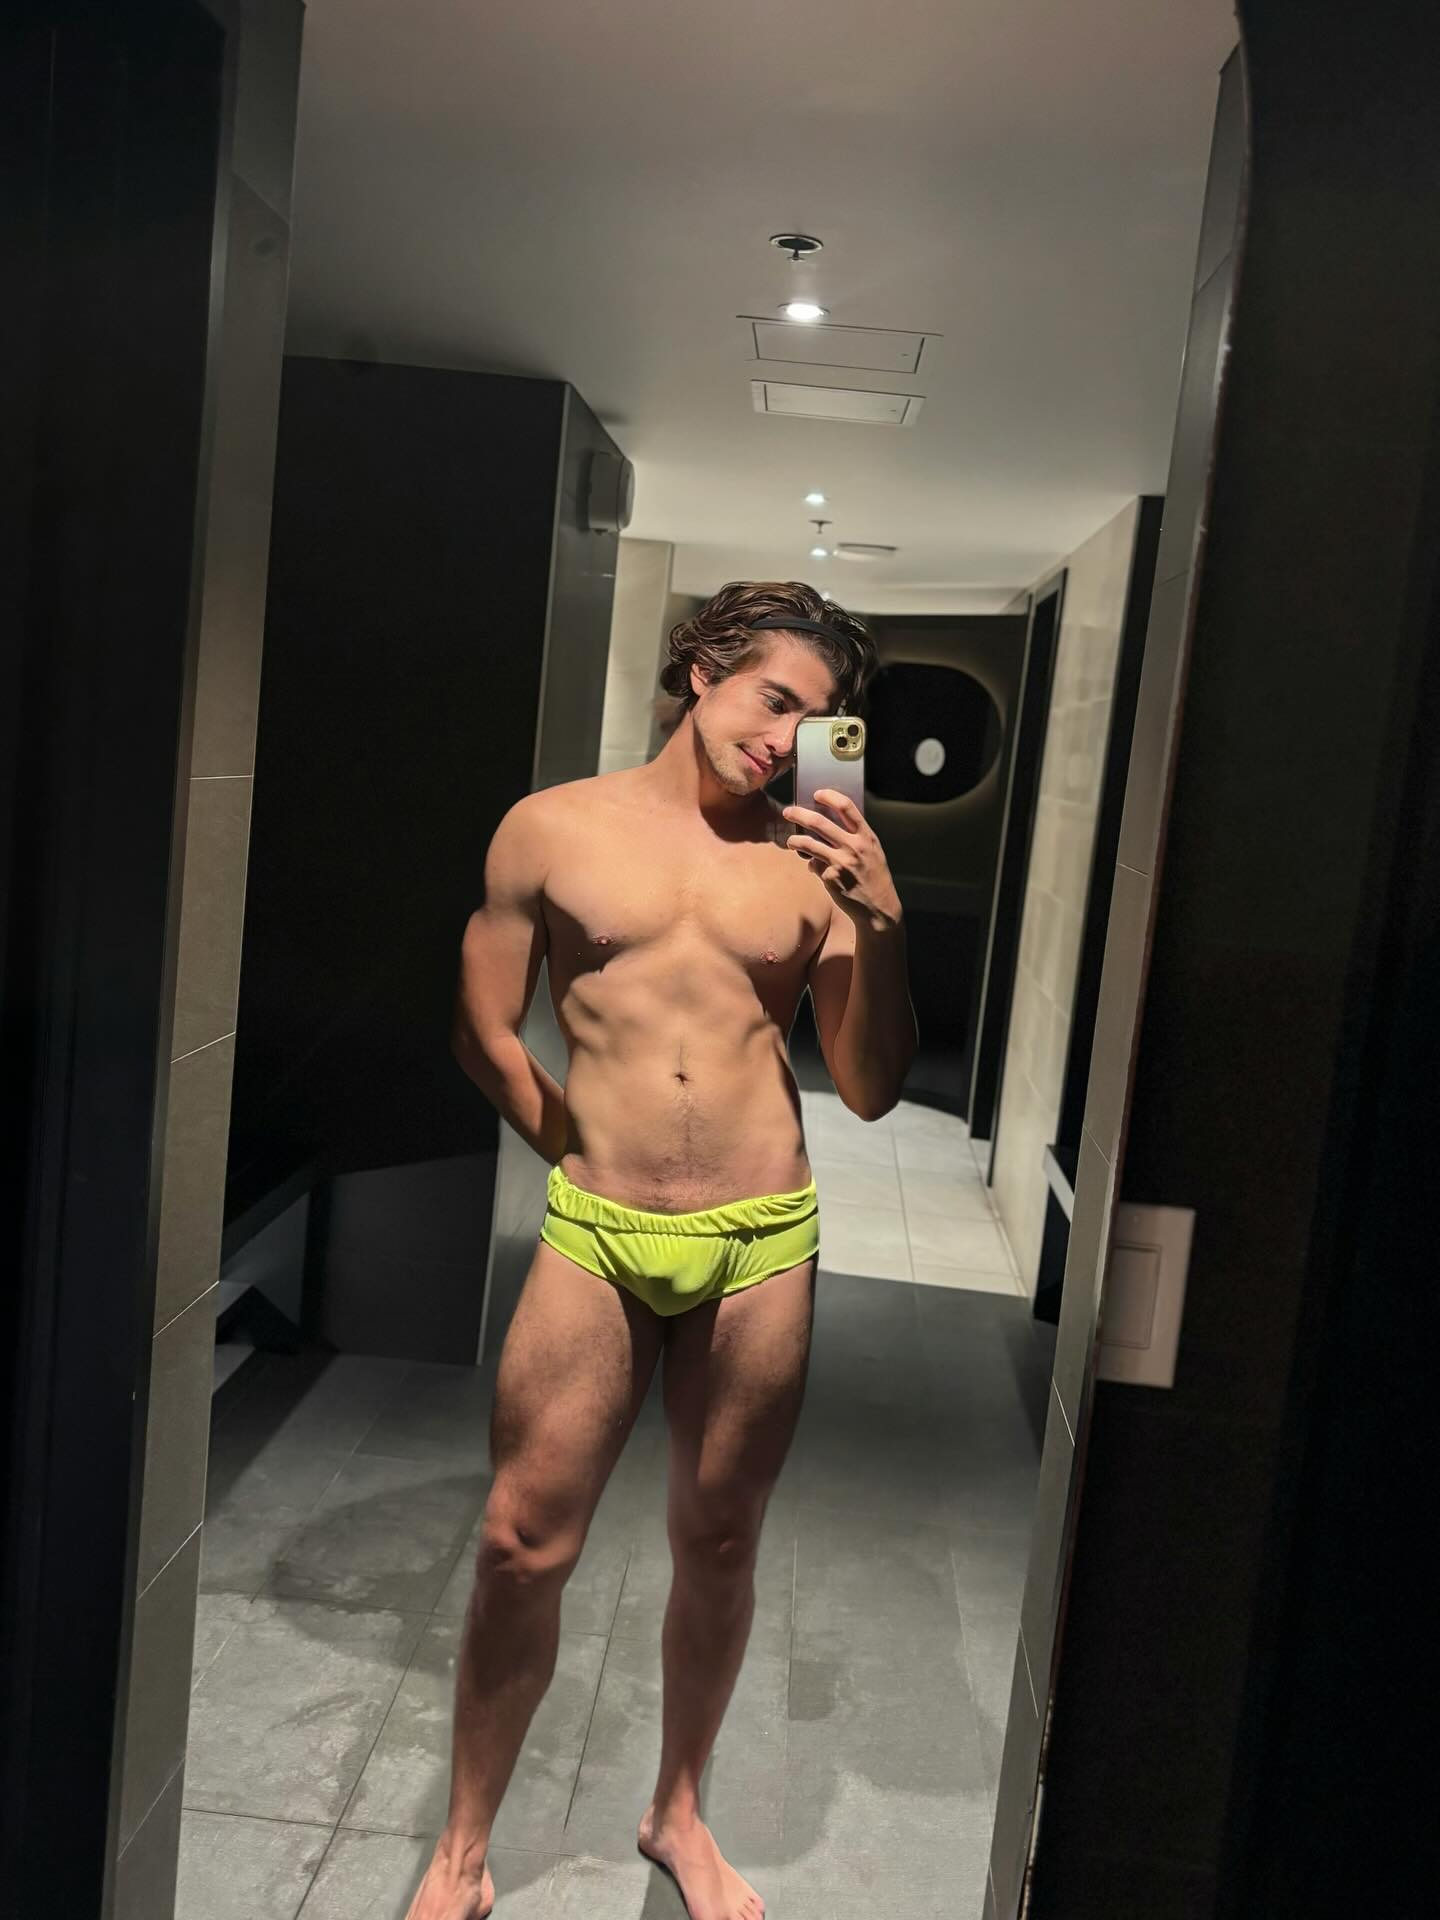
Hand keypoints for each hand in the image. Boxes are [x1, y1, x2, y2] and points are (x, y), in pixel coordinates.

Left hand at [782, 790, 902, 929]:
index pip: (846, 807)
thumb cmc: (874, 875)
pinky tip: (816, 868)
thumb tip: (828, 820)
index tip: (817, 794)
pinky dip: (811, 865)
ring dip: (795, 840)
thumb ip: (855, 836)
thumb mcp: (872, 850)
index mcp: (866, 836)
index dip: (829, 797)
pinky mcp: (830, 878)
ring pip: (808, 844)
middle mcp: (854, 847)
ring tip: (791, 841)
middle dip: (798, 814)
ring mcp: (841, 863)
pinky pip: (813, 865)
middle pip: (819, 823)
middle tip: (788, 811)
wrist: (878, 906)